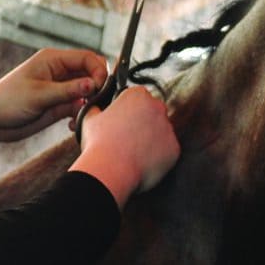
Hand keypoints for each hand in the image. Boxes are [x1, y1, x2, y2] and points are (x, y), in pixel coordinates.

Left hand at [0, 47, 108, 141]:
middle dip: (97, 88)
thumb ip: (68, 90)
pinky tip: (72, 125)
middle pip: (91, 74)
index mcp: (54, 60)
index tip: (100, 88)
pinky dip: (80, 115)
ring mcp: (61, 89)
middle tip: (94, 104)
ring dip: (89, 104)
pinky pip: (79, 107)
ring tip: (82, 116)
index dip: (99, 71)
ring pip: (87, 92)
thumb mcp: (38, 95)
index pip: (87, 58)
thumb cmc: (7, 101)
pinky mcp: (59, 106)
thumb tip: (94, 85)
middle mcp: (60, 72)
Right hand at [70, 87, 179, 204]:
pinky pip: (167, 150)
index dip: (126, 110)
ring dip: (150, 139)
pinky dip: (157, 156)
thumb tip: (97, 108)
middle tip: (126, 138)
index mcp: (137, 95)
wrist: (110, 170)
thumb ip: (97, 108)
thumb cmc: (98, 143)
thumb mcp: (89, 118)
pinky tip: (142, 162)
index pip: (136, 97)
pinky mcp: (174, 148)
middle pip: (151, 113)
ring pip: (160, 132)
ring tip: (132, 153)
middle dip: (142, 123)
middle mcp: (157, 107)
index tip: (120, 122)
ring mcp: (168, 128)